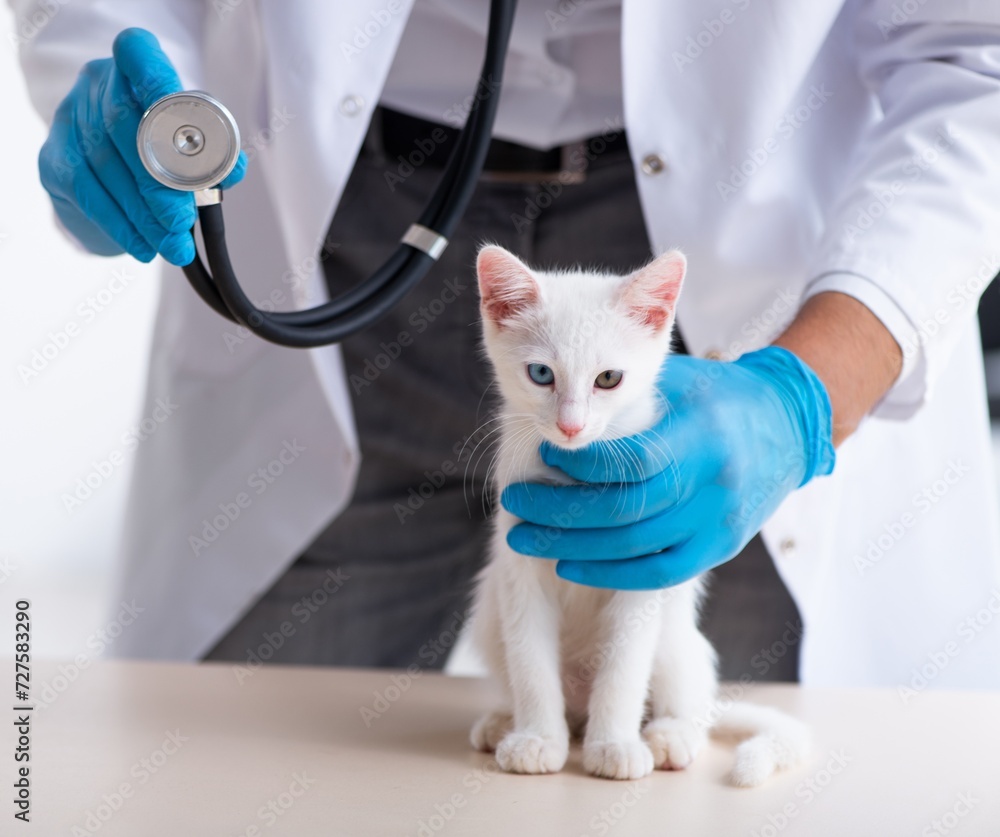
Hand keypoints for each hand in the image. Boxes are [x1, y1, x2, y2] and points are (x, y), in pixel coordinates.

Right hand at [38, 27, 246, 265]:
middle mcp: (96, 84)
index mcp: (134, 67)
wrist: (114, 174)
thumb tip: (233, 169)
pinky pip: (89, 195)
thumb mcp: (195, 144)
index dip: (158, 83)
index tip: (184, 121)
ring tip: (175, 246)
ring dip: (144, 215)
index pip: (138, 55)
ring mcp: (69, 118)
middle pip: (125, 127)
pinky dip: (121, 225)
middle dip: (158, 182)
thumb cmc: (166, 149)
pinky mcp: (54, 158)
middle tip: (183, 220)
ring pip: (107, 168)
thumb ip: (217, 152)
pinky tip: (144, 247)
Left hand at [500, 346, 835, 589]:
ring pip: (636, 548)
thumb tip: (559, 420)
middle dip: (559, 514)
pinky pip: (660, 572)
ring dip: (572, 548)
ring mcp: (720, 521)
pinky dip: (610, 572)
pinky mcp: (721, 547)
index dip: (583, 467)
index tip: (545, 458)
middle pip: (626, 511)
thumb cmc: (717, 394)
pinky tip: (570, 564)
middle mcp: (715, 483)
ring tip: (526, 538)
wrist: (789, 424)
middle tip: (514, 507)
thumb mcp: (677, 380)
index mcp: (703, 433)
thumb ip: (626, 398)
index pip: (633, 461)